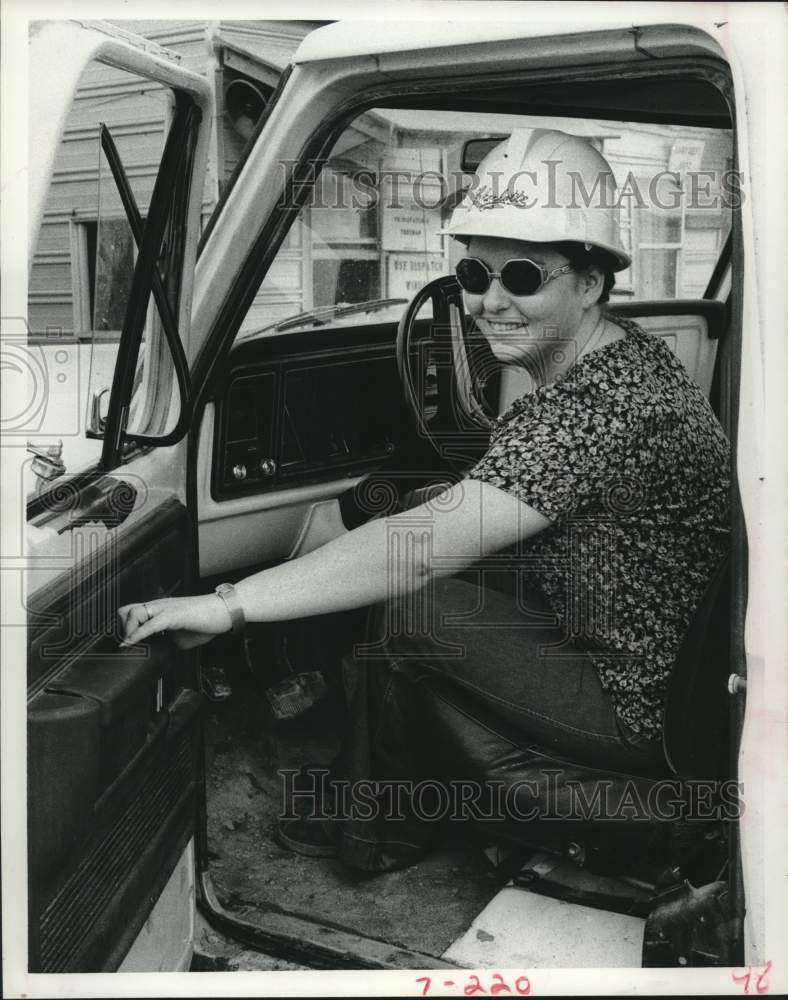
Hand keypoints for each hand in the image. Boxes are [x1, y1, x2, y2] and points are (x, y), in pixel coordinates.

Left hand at [118, 594, 232, 649]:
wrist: (224, 611)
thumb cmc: (207, 621)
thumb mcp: (182, 636)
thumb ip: (168, 641)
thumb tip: (160, 652)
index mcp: (160, 610)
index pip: (132, 613)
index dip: (124, 628)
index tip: (123, 644)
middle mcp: (158, 606)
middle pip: (125, 611)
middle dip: (121, 629)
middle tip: (126, 644)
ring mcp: (164, 608)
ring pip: (133, 613)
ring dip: (127, 631)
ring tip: (130, 645)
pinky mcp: (173, 615)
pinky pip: (150, 624)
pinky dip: (137, 635)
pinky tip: (132, 643)